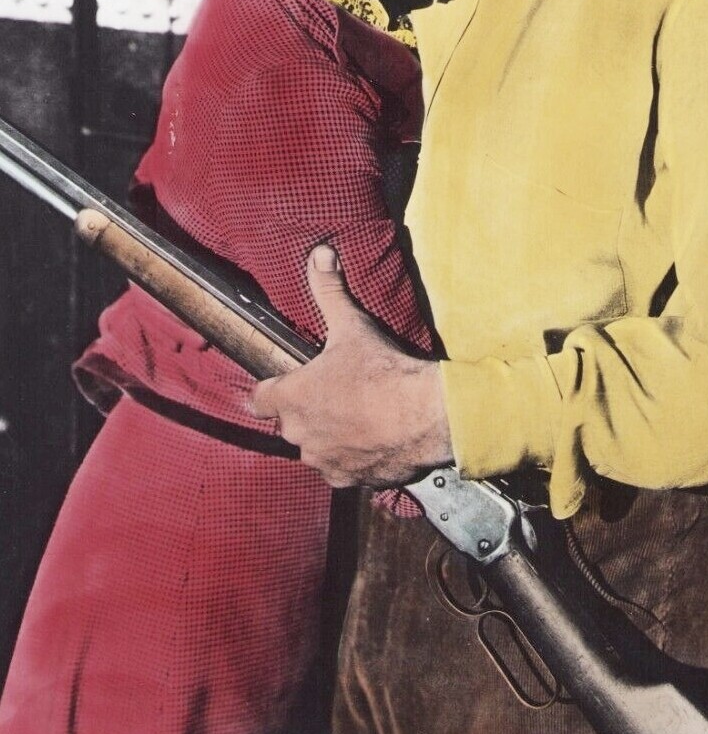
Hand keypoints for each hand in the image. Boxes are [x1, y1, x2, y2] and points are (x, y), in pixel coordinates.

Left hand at [250, 244, 451, 487]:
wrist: (421, 416)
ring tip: (358, 419)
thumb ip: (329, 291)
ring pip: (317, 451)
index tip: (283, 385)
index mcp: (292, 399)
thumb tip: (319, 253)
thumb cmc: (380, 371)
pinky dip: (354, 459)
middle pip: (291, 426)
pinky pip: (343, 471)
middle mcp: (299, 435)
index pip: (260, 399)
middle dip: (308, 413)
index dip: (271, 390)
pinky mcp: (350, 480)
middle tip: (335, 395)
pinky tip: (375, 441)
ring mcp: (324, 461)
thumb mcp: (351, 326)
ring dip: (330, 438)